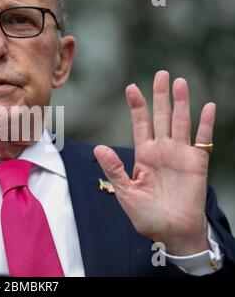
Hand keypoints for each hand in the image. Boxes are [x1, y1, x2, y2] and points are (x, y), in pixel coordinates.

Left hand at [94, 70, 214, 255]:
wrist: (172, 233)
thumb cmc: (147, 216)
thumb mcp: (125, 192)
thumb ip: (114, 169)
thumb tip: (98, 148)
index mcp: (144, 155)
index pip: (140, 124)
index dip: (137, 106)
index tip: (131, 87)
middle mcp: (162, 150)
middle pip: (161, 116)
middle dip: (160, 96)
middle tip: (160, 74)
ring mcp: (180, 154)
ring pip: (180, 122)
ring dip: (181, 102)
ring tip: (179, 82)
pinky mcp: (197, 163)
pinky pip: (203, 139)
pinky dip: (206, 123)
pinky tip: (207, 106)